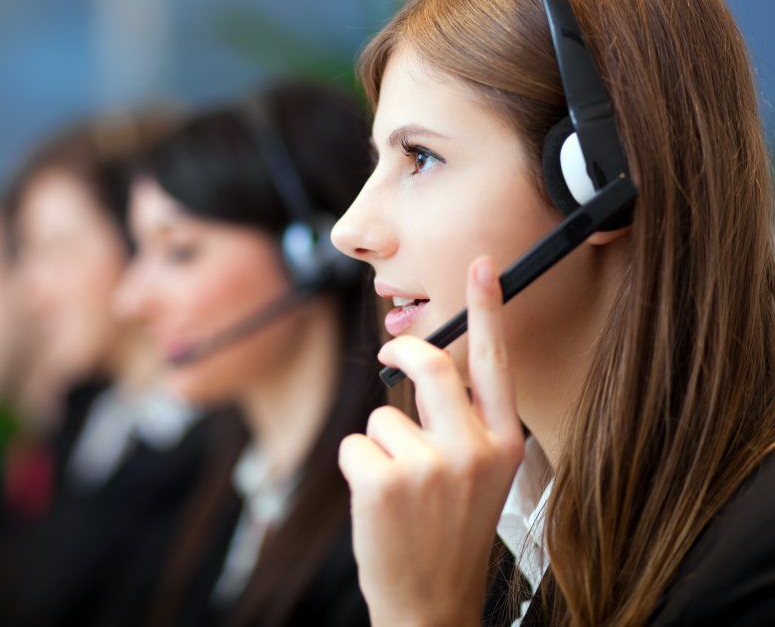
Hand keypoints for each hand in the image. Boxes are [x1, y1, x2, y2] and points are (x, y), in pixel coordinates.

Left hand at [339, 255, 524, 625]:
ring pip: (384, 414)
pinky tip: (377, 502)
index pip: (495, 364)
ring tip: (398, 487)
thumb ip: (463, 423)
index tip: (482, 266)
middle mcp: (475, 450)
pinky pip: (356, 443)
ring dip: (379, 442)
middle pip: (430, 365)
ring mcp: (431, 466)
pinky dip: (358, 466)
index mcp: (504, 444)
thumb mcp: (480, 477)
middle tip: (389, 352)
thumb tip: (424, 366)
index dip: (489, 310)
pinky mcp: (385, 481)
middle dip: (402, 350)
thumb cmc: (448, 533)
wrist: (430, 602)